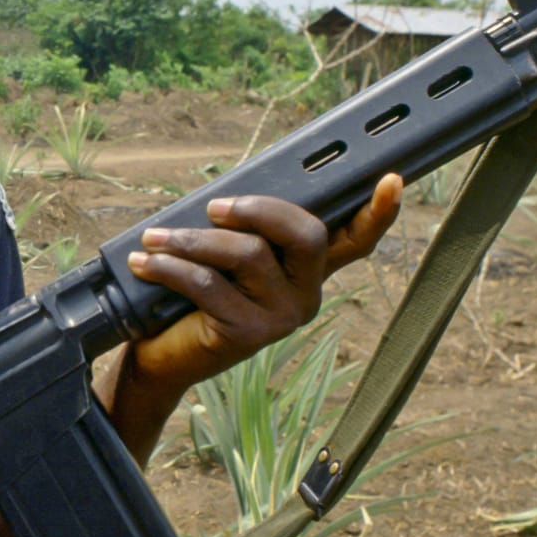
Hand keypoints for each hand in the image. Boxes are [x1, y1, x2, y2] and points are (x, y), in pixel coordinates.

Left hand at [111, 174, 403, 429]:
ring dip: (193, 240)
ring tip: (155, 238)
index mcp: (307, 271)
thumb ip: (244, 229)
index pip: (354, 241)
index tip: (392, 180)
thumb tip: (229, 197)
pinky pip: (208, 284)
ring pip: (248, 254)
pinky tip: (144, 261)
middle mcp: (306, 295)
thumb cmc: (190, 296)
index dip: (378, 213)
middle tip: (213, 207)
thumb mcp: (223, 257)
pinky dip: (169, 267)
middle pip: (306, 234)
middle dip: (257, 208)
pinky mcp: (248, 335)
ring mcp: (281, 318)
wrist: (161, 357)